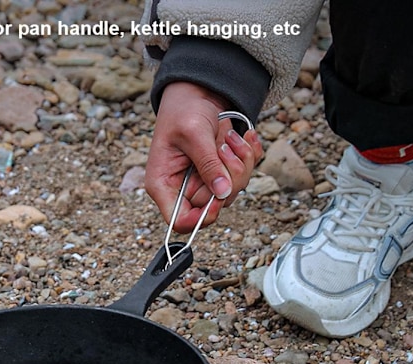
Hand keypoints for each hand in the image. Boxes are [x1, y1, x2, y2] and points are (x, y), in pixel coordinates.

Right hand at [145, 82, 261, 232]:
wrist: (197, 92)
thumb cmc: (184, 109)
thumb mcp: (193, 134)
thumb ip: (207, 164)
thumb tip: (221, 193)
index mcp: (164, 185)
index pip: (179, 221)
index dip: (199, 219)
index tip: (217, 200)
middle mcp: (183, 189)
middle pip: (212, 206)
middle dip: (228, 178)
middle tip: (225, 149)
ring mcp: (204, 183)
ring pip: (231, 192)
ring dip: (240, 163)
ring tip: (231, 137)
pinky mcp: (221, 174)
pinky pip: (244, 177)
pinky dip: (249, 155)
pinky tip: (243, 138)